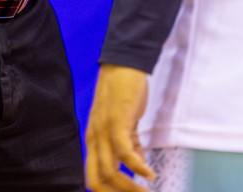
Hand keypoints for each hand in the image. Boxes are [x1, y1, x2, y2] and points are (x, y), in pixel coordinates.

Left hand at [85, 64, 154, 191]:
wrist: (124, 63)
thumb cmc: (124, 92)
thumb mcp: (124, 122)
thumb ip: (130, 144)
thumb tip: (139, 166)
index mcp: (93, 141)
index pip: (92, 178)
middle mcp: (94, 139)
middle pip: (97, 181)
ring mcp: (103, 131)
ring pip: (110, 172)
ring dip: (131, 188)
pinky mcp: (116, 122)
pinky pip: (124, 153)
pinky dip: (138, 168)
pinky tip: (149, 174)